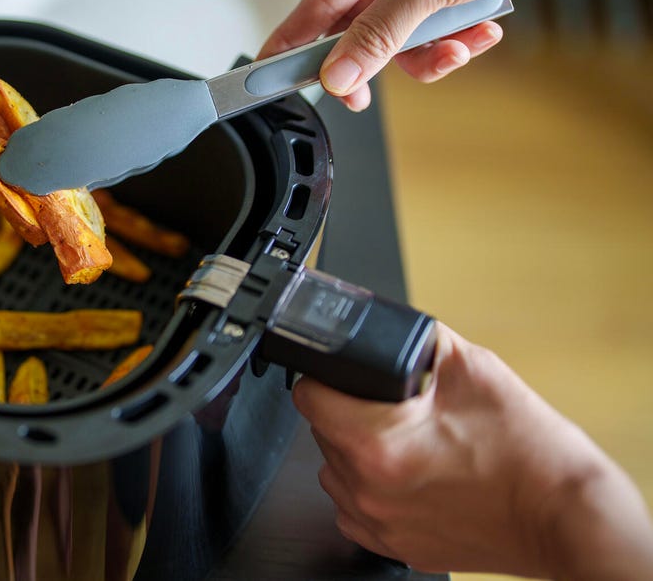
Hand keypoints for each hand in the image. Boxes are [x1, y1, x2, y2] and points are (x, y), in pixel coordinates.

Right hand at [258, 0, 652, 110]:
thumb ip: (378, 35)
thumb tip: (339, 72)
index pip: (316, 1)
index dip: (291, 42)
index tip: (267, 75)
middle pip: (359, 26)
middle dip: (376, 58)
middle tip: (362, 93)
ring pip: (401, 36)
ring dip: (428, 52)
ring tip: (457, 45)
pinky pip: (433, 32)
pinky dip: (455, 41)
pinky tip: (480, 31)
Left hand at [293, 322, 652, 577]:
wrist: (564, 516)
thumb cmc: (530, 455)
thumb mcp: (473, 368)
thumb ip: (420, 341)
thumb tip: (387, 326)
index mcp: (377, 442)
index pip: (308, 396)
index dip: (325, 376)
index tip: (342, 376)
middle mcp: (369, 488)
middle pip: (322, 433)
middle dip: (350, 413)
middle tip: (395, 409)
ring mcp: (380, 522)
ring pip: (335, 473)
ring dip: (357, 453)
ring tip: (406, 441)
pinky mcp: (395, 545)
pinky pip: (355, 510)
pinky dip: (371, 490)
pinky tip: (407, 475)